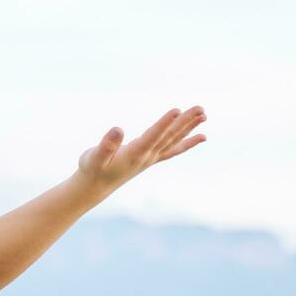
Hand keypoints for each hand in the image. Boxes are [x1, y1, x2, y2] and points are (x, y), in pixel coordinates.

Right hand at [75, 105, 206, 198]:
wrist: (95, 187)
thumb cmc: (92, 170)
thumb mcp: (94, 157)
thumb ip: (106, 145)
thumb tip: (118, 129)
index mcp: (134, 155)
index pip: (153, 137)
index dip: (164, 124)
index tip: (177, 110)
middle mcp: (147, 157)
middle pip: (169, 137)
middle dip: (185, 122)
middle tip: (200, 109)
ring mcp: (151, 158)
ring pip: (174, 140)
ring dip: (189, 127)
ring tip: (204, 115)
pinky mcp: (150, 158)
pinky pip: (173, 149)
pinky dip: (188, 142)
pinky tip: (201, 136)